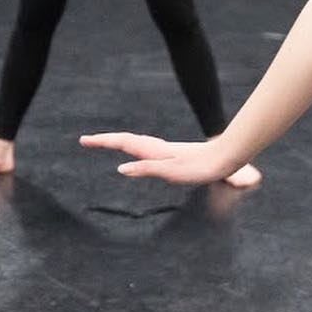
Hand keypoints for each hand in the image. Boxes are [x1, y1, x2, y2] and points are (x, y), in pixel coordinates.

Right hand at [79, 131, 234, 183]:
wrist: (227, 158)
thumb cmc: (202, 168)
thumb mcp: (172, 172)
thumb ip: (147, 168)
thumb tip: (121, 167)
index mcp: (155, 151)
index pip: (124, 143)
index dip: (104, 141)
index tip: (84, 139)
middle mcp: (159, 148)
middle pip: (127, 141)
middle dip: (106, 140)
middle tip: (86, 140)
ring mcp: (167, 150)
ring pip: (137, 143)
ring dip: (119, 142)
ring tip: (106, 142)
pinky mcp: (175, 155)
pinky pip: (147, 149)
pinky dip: (135, 148)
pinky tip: (138, 154)